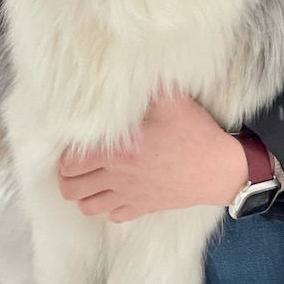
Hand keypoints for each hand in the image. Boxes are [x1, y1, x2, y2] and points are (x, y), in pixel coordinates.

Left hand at [57, 93, 249, 222]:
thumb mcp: (171, 100)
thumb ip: (145, 87)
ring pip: (87, 207)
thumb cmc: (194, 132)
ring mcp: (130, 196)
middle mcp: (117, 177)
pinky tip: (115, 190)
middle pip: (71, 188)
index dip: (65, 156)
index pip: (69, 164)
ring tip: (91, 178)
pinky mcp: (144, 208)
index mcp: (117, 151)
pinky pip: (113, 216)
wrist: (218, 168)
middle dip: (67, 176)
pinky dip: (108, 206)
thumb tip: (128, 67)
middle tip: (76, 163)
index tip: (74, 145)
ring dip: (83, 193)